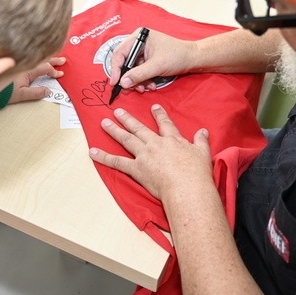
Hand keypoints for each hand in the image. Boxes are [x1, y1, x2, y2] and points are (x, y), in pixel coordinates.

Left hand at [7, 57, 65, 104]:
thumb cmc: (4, 91)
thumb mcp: (22, 94)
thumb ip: (36, 93)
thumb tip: (49, 91)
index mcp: (28, 69)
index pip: (45, 68)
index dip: (54, 71)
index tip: (60, 74)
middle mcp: (25, 63)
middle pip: (42, 59)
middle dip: (53, 60)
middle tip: (63, 60)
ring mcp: (20, 61)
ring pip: (36, 56)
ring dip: (45, 57)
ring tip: (52, 56)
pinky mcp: (14, 63)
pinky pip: (29, 56)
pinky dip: (36, 56)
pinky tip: (37, 56)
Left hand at [89, 105, 212, 199]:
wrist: (186, 187)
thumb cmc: (196, 173)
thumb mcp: (203, 153)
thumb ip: (201, 141)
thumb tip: (203, 131)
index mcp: (172, 140)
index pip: (165, 124)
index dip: (159, 114)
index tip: (154, 107)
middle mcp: (155, 144)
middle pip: (139, 128)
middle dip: (128, 119)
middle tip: (118, 111)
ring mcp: (144, 155)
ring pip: (126, 139)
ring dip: (114, 130)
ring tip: (104, 123)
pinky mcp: (137, 169)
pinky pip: (117, 162)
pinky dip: (104, 157)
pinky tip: (93, 152)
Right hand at [110, 29, 195, 91]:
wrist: (192, 59)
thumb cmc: (178, 56)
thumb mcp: (156, 66)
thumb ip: (138, 74)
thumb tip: (123, 82)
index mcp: (139, 37)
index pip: (120, 53)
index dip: (116, 69)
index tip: (115, 82)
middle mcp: (138, 43)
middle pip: (124, 62)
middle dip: (129, 77)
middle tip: (130, 89)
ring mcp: (142, 52)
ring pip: (132, 70)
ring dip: (137, 81)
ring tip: (145, 88)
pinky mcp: (147, 60)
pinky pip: (139, 72)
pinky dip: (143, 80)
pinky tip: (150, 85)